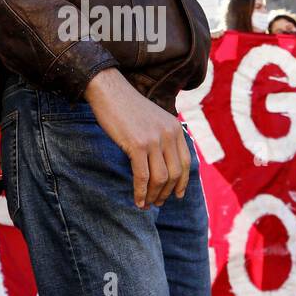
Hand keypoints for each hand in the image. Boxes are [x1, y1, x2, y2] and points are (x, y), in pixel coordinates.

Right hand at [85, 68, 190, 207]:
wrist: (109, 91)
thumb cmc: (127, 107)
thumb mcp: (153, 119)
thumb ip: (162, 137)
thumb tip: (163, 163)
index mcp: (175, 128)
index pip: (185, 163)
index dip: (182, 182)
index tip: (176, 195)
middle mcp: (169, 134)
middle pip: (175, 174)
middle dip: (166, 192)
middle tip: (156, 203)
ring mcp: (154, 139)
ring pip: (160, 178)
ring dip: (153, 195)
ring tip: (146, 204)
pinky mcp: (137, 144)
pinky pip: (143, 176)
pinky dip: (141, 192)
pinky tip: (137, 200)